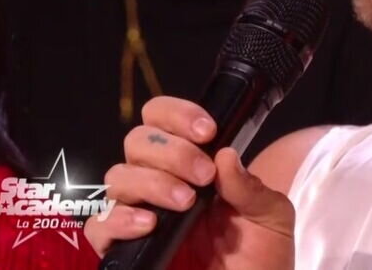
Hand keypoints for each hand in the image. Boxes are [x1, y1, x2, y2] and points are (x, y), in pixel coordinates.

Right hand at [84, 97, 294, 268]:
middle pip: (138, 142)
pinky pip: (99, 226)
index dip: (178, 116)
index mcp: (195, 167)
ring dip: (152, 182)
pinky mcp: (127, 251)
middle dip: (172, 151)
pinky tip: (149, 224)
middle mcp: (163, 185)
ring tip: (186, 203)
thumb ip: (250, 186)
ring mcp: (142, 217)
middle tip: (203, 176)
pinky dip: (119, 220)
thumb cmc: (262, 259)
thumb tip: (225, 153)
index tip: (208, 132)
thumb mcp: (271, 217)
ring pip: (118, 178)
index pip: (164, 121)